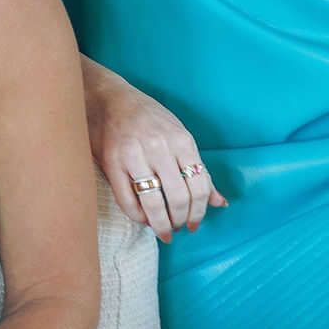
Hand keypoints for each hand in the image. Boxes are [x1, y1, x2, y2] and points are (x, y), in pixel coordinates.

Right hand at [86, 73, 223, 241]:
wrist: (109, 98)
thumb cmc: (148, 118)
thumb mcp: (179, 136)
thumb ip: (198, 169)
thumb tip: (220, 202)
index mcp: (182, 140)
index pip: (200, 187)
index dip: (200, 212)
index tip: (195, 224)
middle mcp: (159, 148)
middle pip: (179, 198)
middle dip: (181, 220)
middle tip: (178, 228)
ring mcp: (133, 156)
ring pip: (153, 203)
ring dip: (161, 224)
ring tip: (163, 230)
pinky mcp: (111, 163)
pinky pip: (127, 201)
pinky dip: (138, 217)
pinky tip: (143, 219)